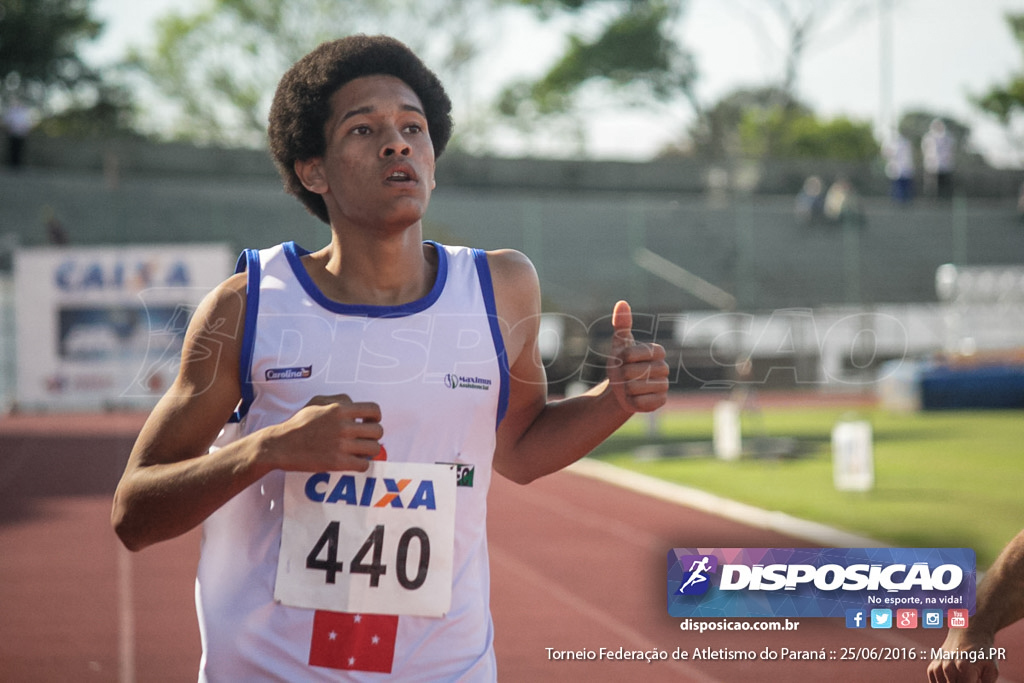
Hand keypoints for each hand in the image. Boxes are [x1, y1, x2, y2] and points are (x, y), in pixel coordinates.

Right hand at [262, 394, 382, 472]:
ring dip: (369, 450)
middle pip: (378, 431)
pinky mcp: (337, 463)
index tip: (369, 422)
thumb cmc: (298, 423)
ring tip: (360, 450)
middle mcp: (343, 426)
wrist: (280, 445)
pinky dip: (361, 464)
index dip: (375, 417)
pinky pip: (364, 465)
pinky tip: (353, 461)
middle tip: (364, 438)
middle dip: (373, 435)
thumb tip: (355, 404)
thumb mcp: (317, 402)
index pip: (374, 410)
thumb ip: (339, 399)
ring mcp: (341, 445)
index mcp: (340, 409)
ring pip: (374, 449)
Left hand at [606, 300, 668, 413]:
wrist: (623, 389)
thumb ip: (622, 324)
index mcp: (657, 351)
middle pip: (631, 372)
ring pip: (634, 388)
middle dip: (621, 375)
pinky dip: (632, 401)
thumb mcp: (619, 344)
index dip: (622, 358)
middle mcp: (664, 368)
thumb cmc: (622, 363)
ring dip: (625, 389)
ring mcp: (664, 386)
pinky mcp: (661, 402)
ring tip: (629, 386)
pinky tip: (634, 398)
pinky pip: (641, 403)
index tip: (623, 359)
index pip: (631, 354)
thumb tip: (622, 303)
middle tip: (624, 375)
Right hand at [927, 628, 998, 682]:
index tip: (974, 679)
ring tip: (963, 676)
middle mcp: (948, 666)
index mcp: (964, 667)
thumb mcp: (991, 670)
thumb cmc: (982, 653)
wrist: (968, 633)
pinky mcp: (933, 666)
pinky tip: (952, 678)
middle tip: (970, 676)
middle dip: (962, 682)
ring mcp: (939, 666)